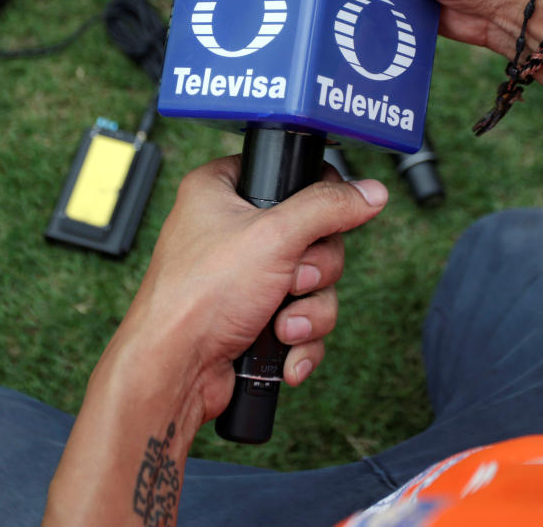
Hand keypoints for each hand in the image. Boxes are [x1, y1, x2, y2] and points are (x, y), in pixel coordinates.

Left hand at [120, 156, 387, 423]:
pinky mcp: (252, 316)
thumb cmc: (197, 296)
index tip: (321, 217)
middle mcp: (230, 229)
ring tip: (283, 325)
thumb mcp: (274, 236)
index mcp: (220, 191)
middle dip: (313, 271)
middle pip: (312, 235)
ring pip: (311, 283)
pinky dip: (299, 338)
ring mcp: (242, 276)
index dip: (312, 197)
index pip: (284, 173)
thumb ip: (328, 208)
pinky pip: (299, 317)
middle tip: (293, 280)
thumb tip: (369, 192)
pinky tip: (287, 352)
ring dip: (308, 310)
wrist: (174, 370)